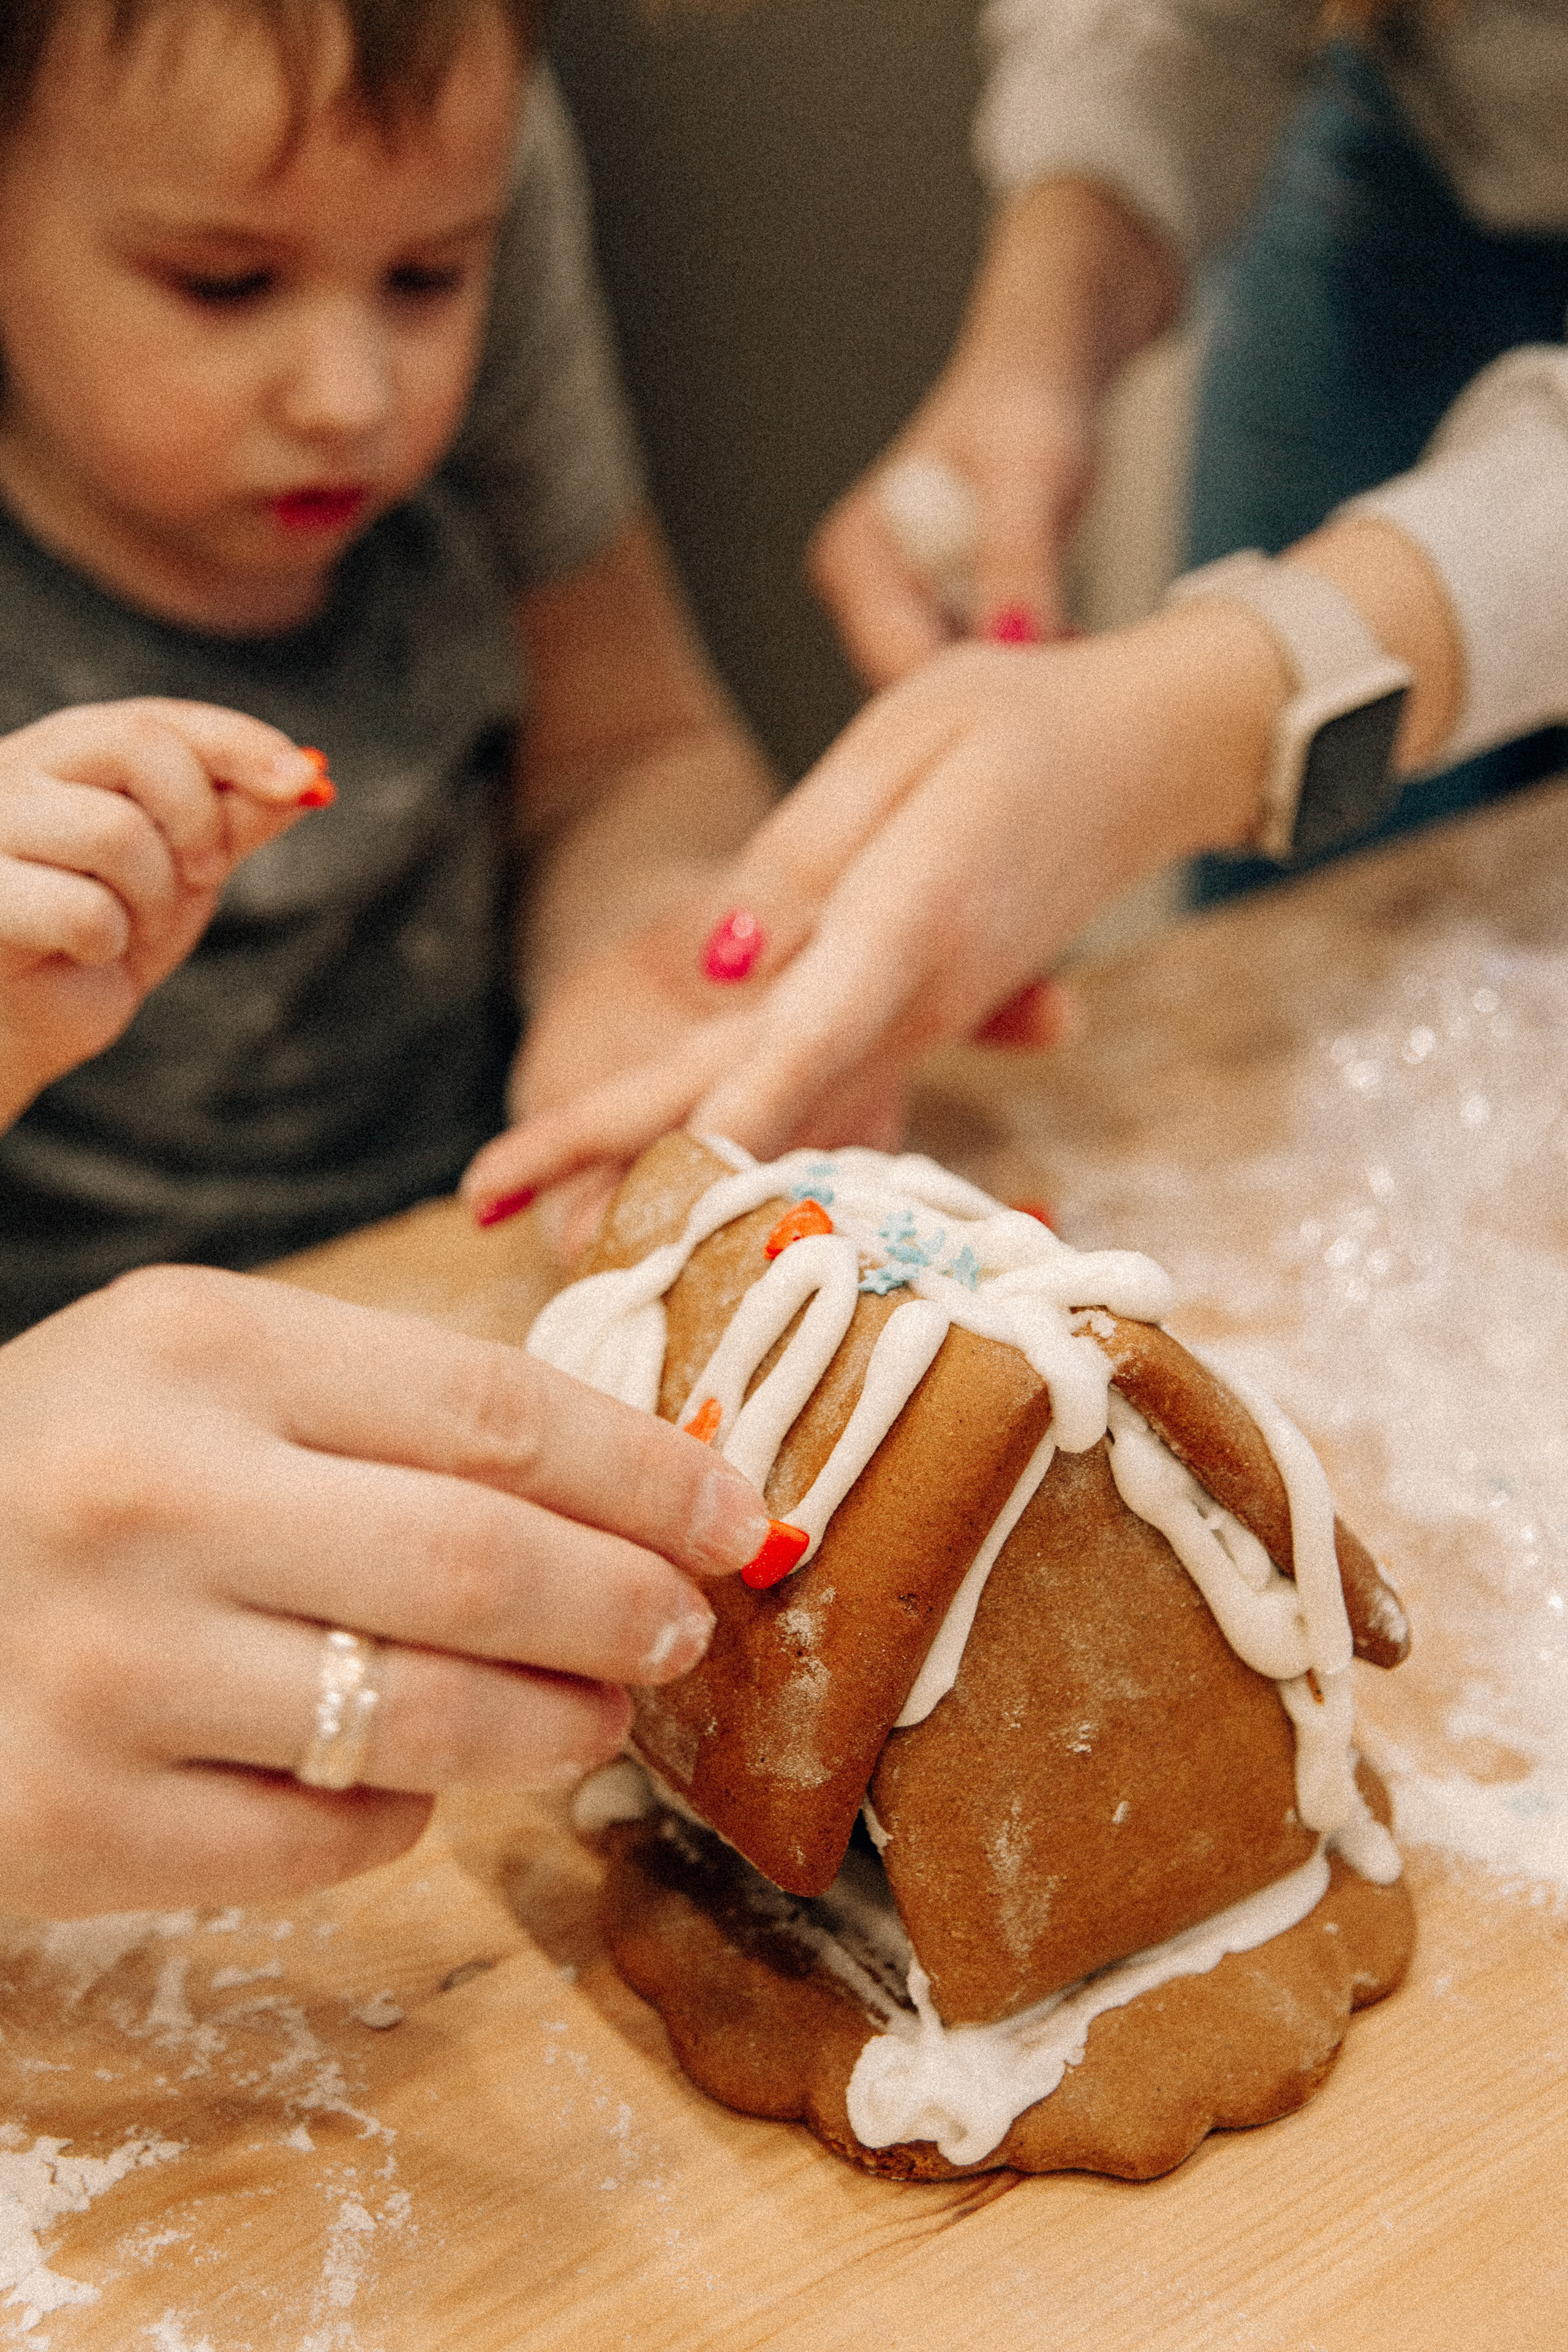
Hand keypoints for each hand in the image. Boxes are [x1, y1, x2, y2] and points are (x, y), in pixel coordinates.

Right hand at [0, 699, 329, 1123]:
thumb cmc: (97, 937)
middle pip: (136, 746)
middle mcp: (17, 769)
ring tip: (130, 926)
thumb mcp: (183, 872)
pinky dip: (107, 941)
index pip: (160, 720)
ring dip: (154, 896)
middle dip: (198, 819)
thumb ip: (233, 819)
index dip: (241, 744)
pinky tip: (84, 952)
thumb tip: (310, 775)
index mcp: (68, 753)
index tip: (308, 780)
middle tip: (206, 874)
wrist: (24, 1022)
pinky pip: (81, 907)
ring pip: (115, 830)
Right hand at [0, 1264, 772, 1915]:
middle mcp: (145, 1490)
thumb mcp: (196, 1374)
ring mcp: (103, 1663)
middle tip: (688, 1628)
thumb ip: (383, 1412)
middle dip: (627, 1604)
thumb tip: (627, 1491)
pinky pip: (321, 1835)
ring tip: (594, 1716)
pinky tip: (402, 1773)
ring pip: (419, 1716)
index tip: (738, 1514)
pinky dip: (400, 1811)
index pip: (491, 1409)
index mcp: (197, 1341)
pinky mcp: (68, 1818)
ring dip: (550, 1723)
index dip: (646, 1473)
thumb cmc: (61, 1472)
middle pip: (478, 1560)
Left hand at [463, 636, 1153, 1247]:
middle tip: (482, 1193)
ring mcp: (918, 1020)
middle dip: (618, 1147)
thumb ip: (806, 856)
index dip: (715, 1122)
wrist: (1156, 753)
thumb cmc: (1026, 720)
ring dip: (668, 1158)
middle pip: (749, 1095)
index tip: (625, 1190)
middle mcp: (910, 997)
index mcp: (906, 922)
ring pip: (780, 1108)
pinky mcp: (920, 1017)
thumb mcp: (907, 736)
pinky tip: (672, 1167)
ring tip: (549, 1205)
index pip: (794, 1040)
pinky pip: (820, 1089)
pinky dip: (742, 1132)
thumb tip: (717, 963)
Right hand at [809, 381, 1094, 687]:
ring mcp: (894, 611)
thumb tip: (1015, 641)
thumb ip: (1016, 560)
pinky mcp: (932, 620)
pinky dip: (1015, 665)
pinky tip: (1062, 636)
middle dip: (989, 686)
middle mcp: (858, 595)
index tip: (1044, 676)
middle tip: (1069, 655)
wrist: (1043, 377)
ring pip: (942, 687)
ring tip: (1071, 638)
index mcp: (852, 558)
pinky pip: (967, 671)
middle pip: (911, 687)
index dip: (967, 685)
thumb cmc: (1028, 407)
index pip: (892, 662)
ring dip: (1008, 680)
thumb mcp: (1029, 476)